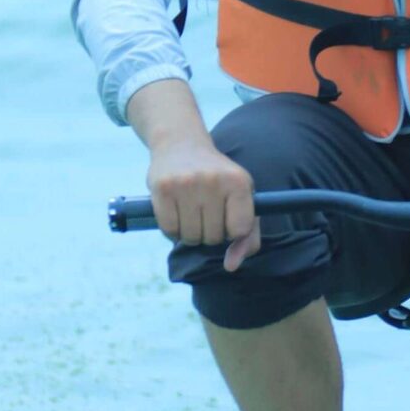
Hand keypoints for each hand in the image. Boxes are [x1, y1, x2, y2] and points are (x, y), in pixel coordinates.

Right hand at [146, 134, 259, 267]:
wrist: (182, 144)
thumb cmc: (218, 180)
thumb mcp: (241, 199)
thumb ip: (247, 236)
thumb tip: (231, 266)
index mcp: (239, 182)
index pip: (239, 231)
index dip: (231, 231)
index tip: (227, 217)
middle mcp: (213, 180)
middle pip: (213, 238)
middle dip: (209, 233)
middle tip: (206, 211)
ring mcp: (186, 183)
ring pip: (190, 238)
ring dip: (190, 234)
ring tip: (191, 212)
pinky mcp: (162, 188)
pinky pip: (168, 230)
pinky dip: (172, 230)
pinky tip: (176, 213)